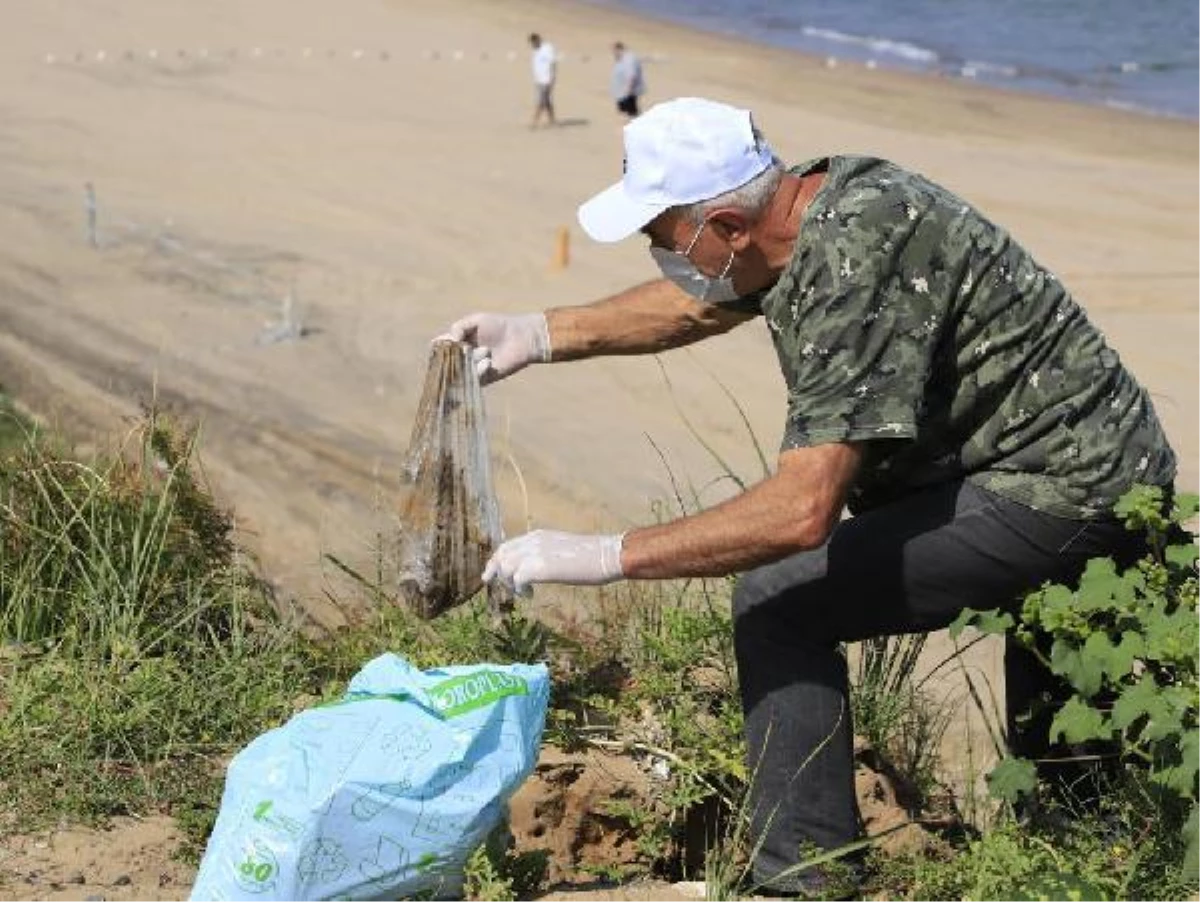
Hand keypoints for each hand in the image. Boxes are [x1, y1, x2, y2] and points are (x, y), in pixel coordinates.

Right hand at [438, 312, 549, 384]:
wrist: (521, 338)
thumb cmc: (500, 325)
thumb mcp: (476, 320)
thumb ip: (459, 327)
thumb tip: (450, 341)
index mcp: (458, 342)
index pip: (440, 348)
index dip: (437, 349)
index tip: (439, 346)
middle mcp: (462, 357)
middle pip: (446, 364)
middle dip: (451, 359)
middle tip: (463, 351)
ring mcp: (471, 369)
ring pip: (458, 372)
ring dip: (470, 362)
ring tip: (486, 350)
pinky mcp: (482, 379)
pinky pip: (473, 379)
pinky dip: (479, 370)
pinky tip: (489, 362)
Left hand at [483, 530, 623, 595]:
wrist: (606, 555)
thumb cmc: (592, 556)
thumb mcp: (562, 550)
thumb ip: (546, 554)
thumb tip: (538, 568)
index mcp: (538, 535)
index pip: (508, 546)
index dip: (496, 560)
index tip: (490, 573)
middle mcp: (533, 541)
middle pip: (502, 555)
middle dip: (495, 571)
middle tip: (493, 585)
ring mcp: (536, 552)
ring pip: (507, 567)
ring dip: (510, 583)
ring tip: (523, 592)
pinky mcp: (541, 567)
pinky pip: (518, 579)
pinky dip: (520, 590)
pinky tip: (530, 595)